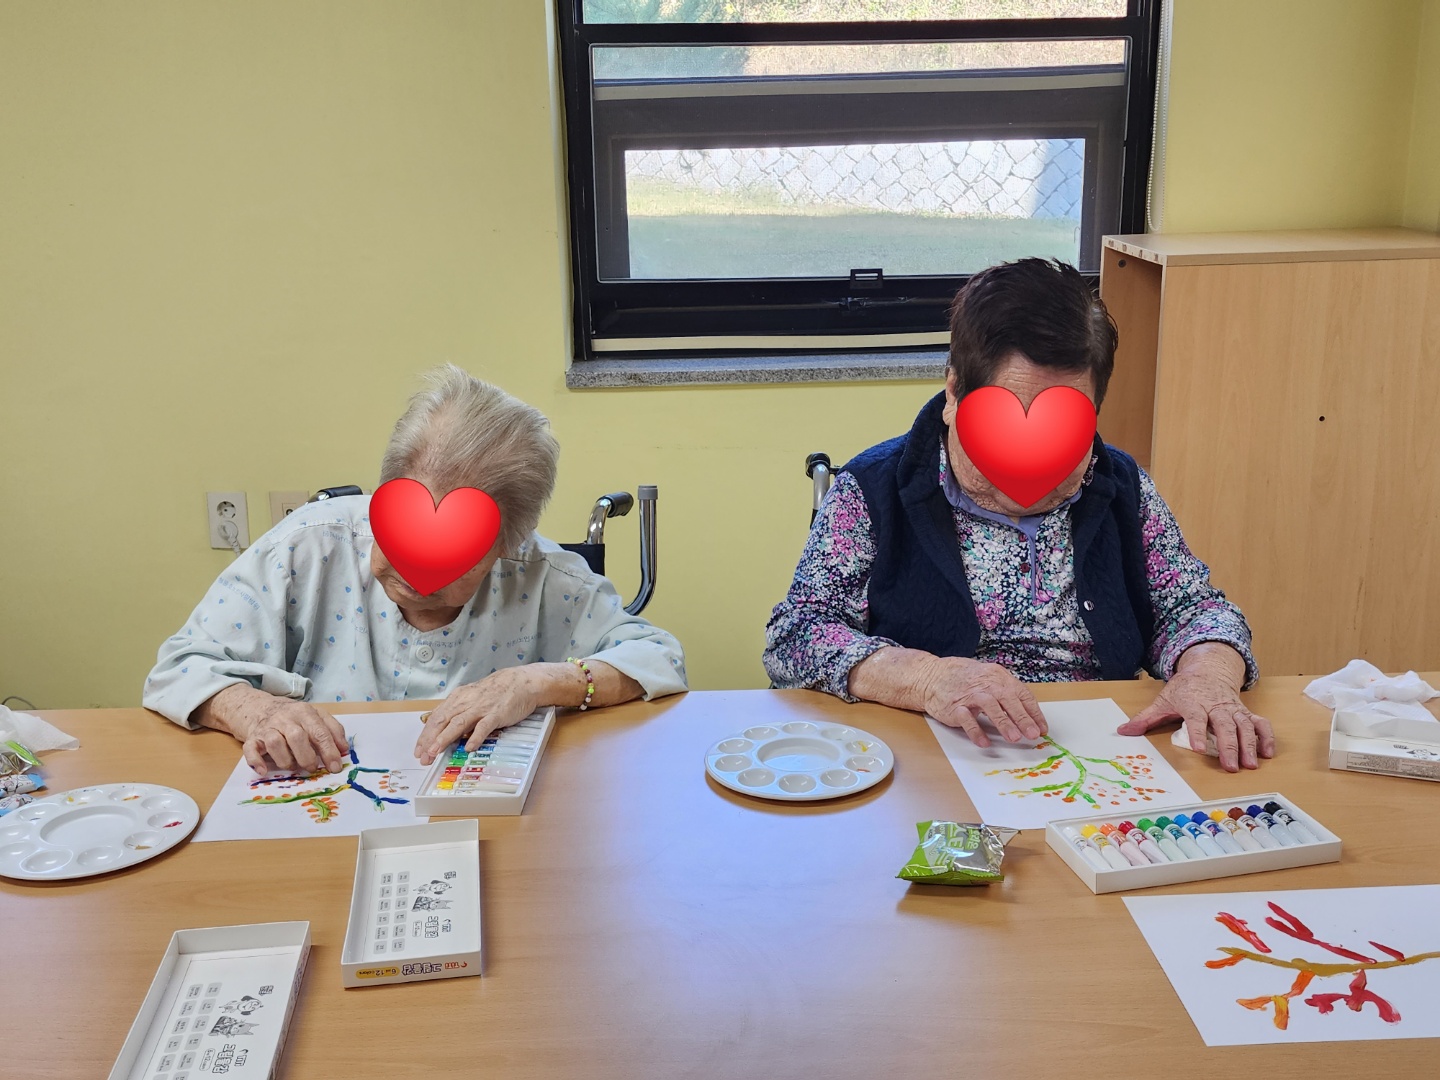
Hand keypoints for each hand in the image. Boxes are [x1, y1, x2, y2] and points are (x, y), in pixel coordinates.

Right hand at [238, 699, 349, 776]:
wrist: (262, 708)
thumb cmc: (295, 718)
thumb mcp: (317, 717)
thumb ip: (333, 731)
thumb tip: (344, 750)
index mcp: (305, 712)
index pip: (320, 732)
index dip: (329, 752)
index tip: (335, 767)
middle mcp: (285, 719)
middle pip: (297, 737)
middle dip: (307, 757)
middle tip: (313, 768)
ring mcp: (267, 728)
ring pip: (275, 743)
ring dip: (286, 760)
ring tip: (293, 767)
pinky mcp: (253, 738)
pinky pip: (251, 750)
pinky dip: (256, 761)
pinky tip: (264, 770)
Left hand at [414, 667, 540, 764]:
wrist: (521, 682)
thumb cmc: (496, 692)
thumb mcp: (472, 698)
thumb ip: (459, 713)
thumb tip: (445, 731)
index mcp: (458, 698)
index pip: (436, 718)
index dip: (425, 735)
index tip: (419, 750)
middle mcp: (466, 702)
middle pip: (442, 721)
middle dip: (430, 740)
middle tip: (423, 757)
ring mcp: (481, 708)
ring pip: (458, 723)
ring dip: (445, 738)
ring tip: (435, 752)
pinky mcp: (496, 714)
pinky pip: (483, 726)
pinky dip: (475, 737)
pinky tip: (469, 748)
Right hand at [919, 656, 1047, 746]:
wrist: (930, 676)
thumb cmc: (962, 679)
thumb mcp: (988, 679)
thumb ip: (1006, 693)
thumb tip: (1027, 715)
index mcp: (997, 676)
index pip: (1021, 693)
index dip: (1033, 712)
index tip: (1041, 728)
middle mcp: (985, 683)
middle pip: (1008, 699)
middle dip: (1023, 718)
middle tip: (1033, 734)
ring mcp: (969, 694)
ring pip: (990, 706)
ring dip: (1003, 722)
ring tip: (1014, 738)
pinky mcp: (954, 706)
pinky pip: (967, 719)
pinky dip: (976, 731)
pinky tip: (984, 742)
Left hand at [1118, 658, 1274, 771]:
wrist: (1208, 669)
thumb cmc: (1185, 689)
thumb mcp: (1163, 700)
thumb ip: (1145, 718)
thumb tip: (1123, 731)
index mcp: (1194, 703)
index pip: (1196, 719)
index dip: (1197, 733)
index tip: (1199, 748)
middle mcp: (1216, 706)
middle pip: (1225, 725)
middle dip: (1229, 746)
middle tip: (1231, 766)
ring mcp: (1233, 709)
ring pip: (1245, 726)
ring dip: (1250, 745)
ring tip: (1251, 765)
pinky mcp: (1245, 712)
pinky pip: (1260, 723)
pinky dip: (1266, 736)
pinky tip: (1268, 753)